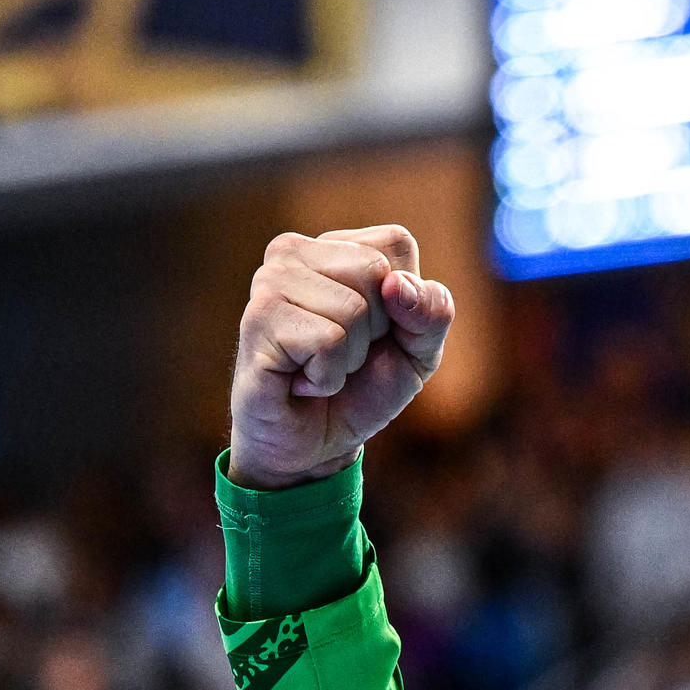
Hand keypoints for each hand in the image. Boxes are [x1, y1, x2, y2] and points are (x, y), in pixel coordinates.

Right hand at [228, 224, 455, 489]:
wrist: (314, 446)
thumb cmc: (363, 389)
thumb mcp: (419, 350)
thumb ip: (431, 312)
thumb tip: (397, 284)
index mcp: (334, 245)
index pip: (396, 244)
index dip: (404, 302)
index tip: (375, 332)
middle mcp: (293, 252)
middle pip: (376, 274)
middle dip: (374, 331)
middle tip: (342, 354)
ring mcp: (269, 283)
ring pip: (352, 309)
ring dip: (348, 358)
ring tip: (318, 367)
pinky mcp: (257, 321)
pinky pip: (327, 341)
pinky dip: (327, 377)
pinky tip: (301, 381)